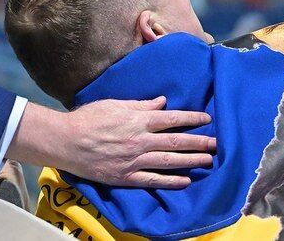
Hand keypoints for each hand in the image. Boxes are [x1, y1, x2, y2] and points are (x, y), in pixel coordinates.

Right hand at [6, 98, 214, 189]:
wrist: (66, 141)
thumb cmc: (88, 118)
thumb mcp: (115, 104)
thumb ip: (141, 104)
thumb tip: (163, 102)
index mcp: (138, 119)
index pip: (173, 118)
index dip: (192, 119)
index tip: (207, 119)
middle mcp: (141, 140)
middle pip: (176, 141)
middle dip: (199, 142)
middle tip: (217, 143)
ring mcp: (134, 160)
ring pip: (170, 161)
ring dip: (192, 161)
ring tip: (208, 161)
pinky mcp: (126, 176)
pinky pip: (153, 180)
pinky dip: (171, 181)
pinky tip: (185, 181)